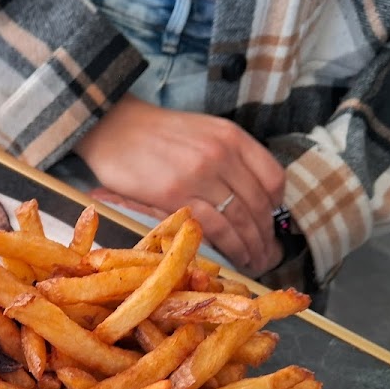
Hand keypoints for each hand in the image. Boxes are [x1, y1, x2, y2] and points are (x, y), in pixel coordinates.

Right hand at [74, 94, 285, 274]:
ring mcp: (200, 175)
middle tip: (267, 255)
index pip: (272, 178)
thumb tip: (245, 191)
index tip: (270, 223)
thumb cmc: (155, 133)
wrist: (114, 126)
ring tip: (253, 262)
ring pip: (239, 219)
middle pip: (257, 204)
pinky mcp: (175, 195)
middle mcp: (222, 154)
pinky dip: (227, 246)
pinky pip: (213, 226)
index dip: (276, 207)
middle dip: (265, 236)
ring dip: (250, 246)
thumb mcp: (202, 131)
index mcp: (232, 137)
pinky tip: (231, 258)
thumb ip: (228, 155)